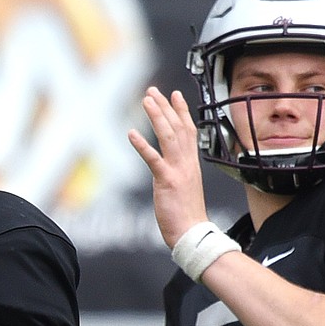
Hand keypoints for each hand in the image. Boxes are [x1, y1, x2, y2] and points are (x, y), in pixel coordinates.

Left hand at [130, 86, 211, 248]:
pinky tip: (131, 133)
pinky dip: (142, 145)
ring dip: (157, 117)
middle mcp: (187, 163)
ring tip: (146, 100)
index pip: (188, 131)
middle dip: (165, 107)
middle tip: (153, 90)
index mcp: (191, 164)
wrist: (193, 234)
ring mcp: (178, 170)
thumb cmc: (187, 216)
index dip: (181, 111)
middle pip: (178, 127)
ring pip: (168, 136)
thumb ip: (179, 173)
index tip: (174, 94)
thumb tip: (170, 167)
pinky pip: (153, 159)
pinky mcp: (167, 181)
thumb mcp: (185, 188)